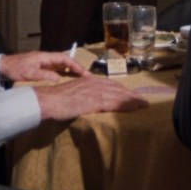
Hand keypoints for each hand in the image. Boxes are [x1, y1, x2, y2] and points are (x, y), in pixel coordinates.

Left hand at [0, 51, 89, 82]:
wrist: (3, 67)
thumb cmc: (15, 69)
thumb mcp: (29, 73)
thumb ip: (44, 75)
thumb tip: (58, 79)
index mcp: (45, 57)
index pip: (65, 59)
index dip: (75, 65)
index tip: (84, 73)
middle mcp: (46, 58)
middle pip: (65, 61)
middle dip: (77, 67)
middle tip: (87, 76)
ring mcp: (43, 62)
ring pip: (61, 65)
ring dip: (71, 70)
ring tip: (80, 78)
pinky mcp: (40, 67)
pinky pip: (56, 69)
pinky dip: (64, 72)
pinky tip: (67, 79)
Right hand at [34, 76, 148, 120]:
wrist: (47, 101)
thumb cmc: (56, 100)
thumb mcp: (73, 92)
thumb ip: (84, 94)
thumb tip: (91, 101)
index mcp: (89, 80)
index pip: (111, 84)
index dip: (123, 90)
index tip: (132, 95)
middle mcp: (94, 83)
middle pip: (118, 88)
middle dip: (131, 95)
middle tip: (143, 101)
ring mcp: (94, 91)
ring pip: (118, 95)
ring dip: (132, 100)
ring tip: (143, 105)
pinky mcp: (94, 100)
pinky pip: (113, 102)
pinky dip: (125, 105)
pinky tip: (133, 108)